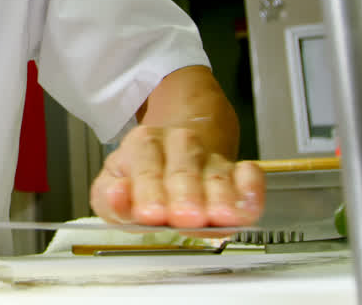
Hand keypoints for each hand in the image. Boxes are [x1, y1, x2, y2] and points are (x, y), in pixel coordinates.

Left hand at [89, 126, 264, 228]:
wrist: (177, 149)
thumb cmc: (143, 176)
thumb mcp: (114, 184)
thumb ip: (110, 196)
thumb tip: (117, 195)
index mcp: (144, 145)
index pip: (145, 168)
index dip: (149, 192)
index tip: (151, 213)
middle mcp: (179, 146)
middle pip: (183, 171)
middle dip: (185, 195)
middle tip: (185, 216)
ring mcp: (211, 157)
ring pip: (216, 176)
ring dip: (219, 197)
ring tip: (219, 216)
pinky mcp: (238, 171)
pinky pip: (250, 176)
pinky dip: (251, 189)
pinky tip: (247, 205)